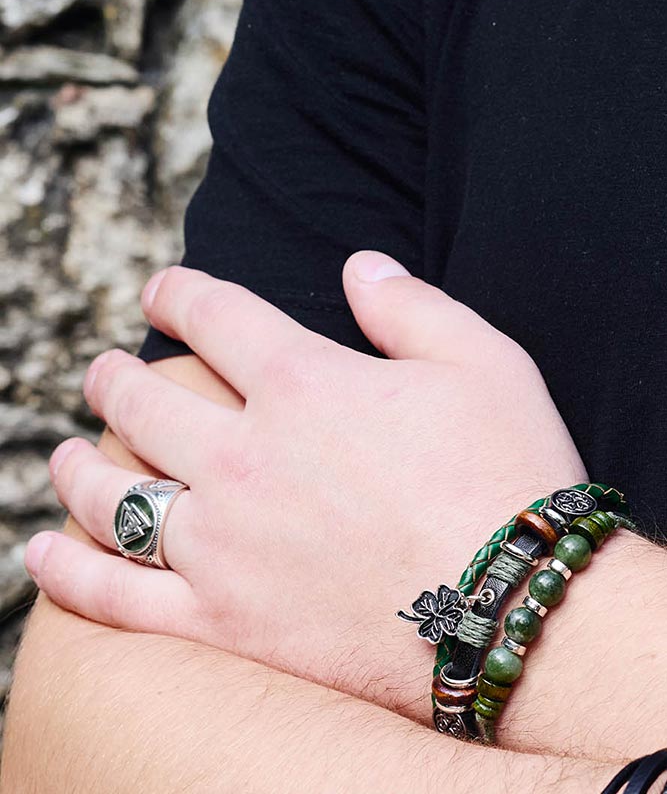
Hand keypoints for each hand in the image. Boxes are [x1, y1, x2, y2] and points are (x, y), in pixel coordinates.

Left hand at [25, 251, 586, 721]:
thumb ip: (410, 305)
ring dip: (78, 467)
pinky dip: (68, 573)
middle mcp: (245, 455)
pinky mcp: (224, 618)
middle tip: (101, 374)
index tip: (160, 290)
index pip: (213, 316)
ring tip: (66, 454)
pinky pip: (118, 597)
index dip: (177, 292)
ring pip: (113, 493)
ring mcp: (224, 541)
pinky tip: (38, 552)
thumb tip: (359, 264)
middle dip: (112, 379)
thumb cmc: (508, 477)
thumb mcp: (483, 362)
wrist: (517, 615)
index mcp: (303, 383)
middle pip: (143, 402)